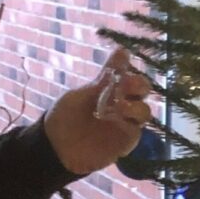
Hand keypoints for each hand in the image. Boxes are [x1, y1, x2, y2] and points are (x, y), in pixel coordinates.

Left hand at [43, 47, 151, 175]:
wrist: (55, 147)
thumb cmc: (65, 117)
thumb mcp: (81, 95)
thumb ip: (103, 79)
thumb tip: (122, 51)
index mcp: (111, 90)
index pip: (127, 74)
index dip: (128, 66)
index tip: (123, 58)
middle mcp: (123, 104)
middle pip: (143, 91)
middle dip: (139, 84)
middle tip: (126, 83)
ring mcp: (126, 123)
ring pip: (144, 111)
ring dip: (136, 106)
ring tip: (119, 106)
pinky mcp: (126, 142)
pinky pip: (136, 131)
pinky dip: (130, 125)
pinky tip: (119, 121)